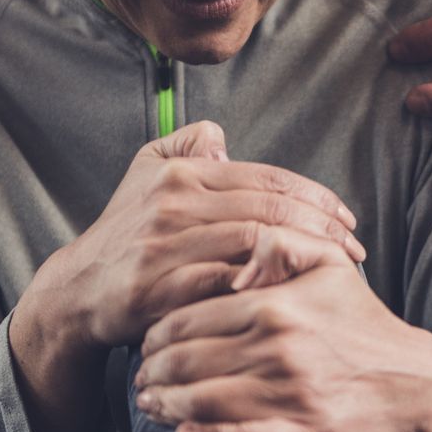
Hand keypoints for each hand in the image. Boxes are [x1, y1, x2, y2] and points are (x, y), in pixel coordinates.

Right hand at [39, 122, 367, 356]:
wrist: (77, 291)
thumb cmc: (124, 233)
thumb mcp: (144, 173)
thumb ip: (184, 146)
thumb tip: (221, 138)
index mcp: (180, 173)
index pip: (266, 178)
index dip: (314, 197)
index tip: (348, 220)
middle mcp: (173, 202)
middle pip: (268, 207)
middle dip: (321, 227)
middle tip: (354, 250)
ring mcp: (165, 245)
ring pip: (253, 241)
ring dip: (302, 255)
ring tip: (333, 271)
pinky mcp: (158, 288)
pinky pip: (224, 282)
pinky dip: (263, 285)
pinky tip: (293, 293)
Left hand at [132, 263, 431, 431]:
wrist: (415, 385)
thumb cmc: (362, 325)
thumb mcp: (330, 266)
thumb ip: (282, 243)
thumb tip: (237, 252)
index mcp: (275, 306)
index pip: (188, 321)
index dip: (156, 337)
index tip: (147, 346)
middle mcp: (278, 351)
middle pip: (186, 363)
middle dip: (152, 374)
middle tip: (141, 380)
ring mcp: (290, 398)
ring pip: (201, 403)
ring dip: (166, 408)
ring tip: (152, 407)